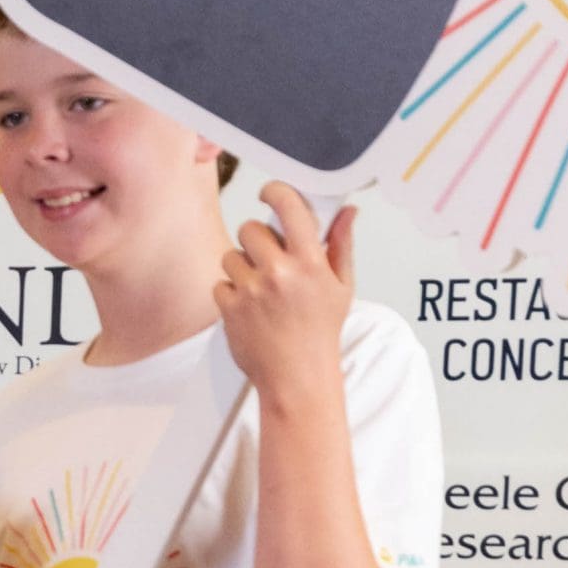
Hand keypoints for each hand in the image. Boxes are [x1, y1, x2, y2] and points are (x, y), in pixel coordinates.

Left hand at [217, 182, 354, 406]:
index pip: (289, 208)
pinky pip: (220, 283)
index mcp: (311, 262)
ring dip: (241, 266)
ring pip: (231, 255)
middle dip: (256, 239)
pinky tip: (248, 307)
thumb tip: (347, 210)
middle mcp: (280, 272)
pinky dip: (230, 292)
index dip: (275, 192)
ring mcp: (252, 290)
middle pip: (250, 229)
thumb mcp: (341, 286)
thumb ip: (340, 244)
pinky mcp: (230, 307)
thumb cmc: (320, 332)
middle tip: (267, 257)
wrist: (296, 376)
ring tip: (259, 287)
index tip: (268, 193)